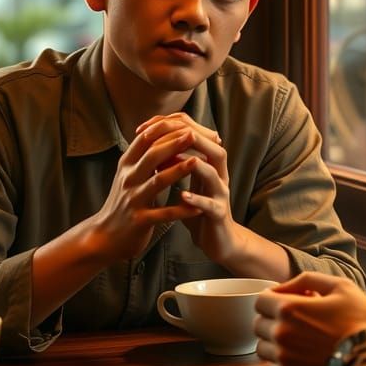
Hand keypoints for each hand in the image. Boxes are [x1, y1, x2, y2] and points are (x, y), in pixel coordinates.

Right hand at [91, 120, 203, 262]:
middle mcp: (128, 180)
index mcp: (127, 166)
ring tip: (198, 162)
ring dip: (178, 171)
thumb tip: (165, 135)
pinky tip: (199, 208)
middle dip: (173, 144)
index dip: (164, 131)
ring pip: (157, 181)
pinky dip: (182, 210)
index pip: (144, 140)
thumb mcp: (129, 176)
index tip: (186, 124)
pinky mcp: (140, 221)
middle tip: (193, 134)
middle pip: (151, 156)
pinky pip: (164, 214)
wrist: (105, 237)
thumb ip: (144, 158)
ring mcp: (133, 200)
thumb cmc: (123, 203)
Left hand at [137, 113, 242, 265]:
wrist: (217, 240)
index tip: (146, 127)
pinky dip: (196, 199)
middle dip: (186, 136)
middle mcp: (218, 174)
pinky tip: (182, 196)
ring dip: (194, 164)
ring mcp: (220, 193)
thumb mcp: (186, 181)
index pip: (195, 132)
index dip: (171, 125)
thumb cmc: (197, 208)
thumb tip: (153, 145)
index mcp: (209, 163)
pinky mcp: (219, 214)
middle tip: (159, 134)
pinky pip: (209, 204)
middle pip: (211, 145)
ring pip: (212, 172)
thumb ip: (173, 162)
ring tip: (175, 158)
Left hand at [254, 271, 365, 365]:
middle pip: (258, 323)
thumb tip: (281, 287)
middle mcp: (280, 332)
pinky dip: (281, 362)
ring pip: (262, 346)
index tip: (285, 302)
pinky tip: (299, 356)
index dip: (272, 299)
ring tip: (297, 340)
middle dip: (273, 319)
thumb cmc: (359, 320)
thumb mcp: (340, 286)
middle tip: (294, 321)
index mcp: (288, 308)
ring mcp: (283, 356)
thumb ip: (307, 280)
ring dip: (274, 341)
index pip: (260, 300)